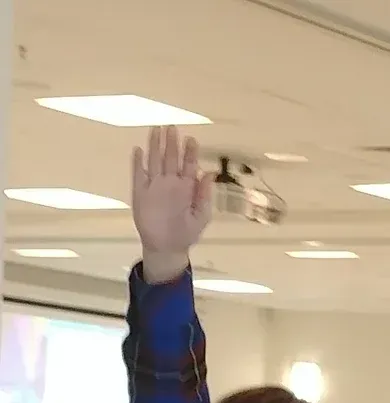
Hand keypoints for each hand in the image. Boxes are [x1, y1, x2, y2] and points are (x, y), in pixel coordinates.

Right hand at [131, 127, 213, 284]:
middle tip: (172, 127)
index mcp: (186, 187)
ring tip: (156, 130)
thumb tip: (210, 174)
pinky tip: (139, 150)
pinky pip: (138, 175)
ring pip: (155, 161)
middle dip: (172, 143)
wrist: (167, 247)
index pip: (188, 165)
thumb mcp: (201, 215)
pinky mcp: (141, 193)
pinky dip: (138, 163)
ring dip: (155, 146)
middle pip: (170, 158)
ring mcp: (155, 186)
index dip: (190, 153)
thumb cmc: (186, 232)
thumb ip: (204, 195)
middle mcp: (170, 183)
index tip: (192, 140)